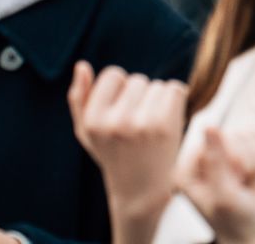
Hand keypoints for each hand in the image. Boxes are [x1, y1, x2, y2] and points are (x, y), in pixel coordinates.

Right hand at [67, 61, 187, 226]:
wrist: (141, 189)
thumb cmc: (113, 154)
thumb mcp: (87, 131)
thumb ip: (79, 98)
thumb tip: (81, 65)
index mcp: (93, 121)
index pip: (113, 74)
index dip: (120, 89)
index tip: (120, 110)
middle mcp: (115, 122)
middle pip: (137, 79)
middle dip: (139, 96)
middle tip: (136, 125)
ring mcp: (141, 124)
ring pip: (157, 85)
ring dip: (157, 100)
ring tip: (150, 126)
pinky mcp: (165, 126)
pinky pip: (175, 89)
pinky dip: (175, 101)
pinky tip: (167, 122)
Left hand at [178, 125, 254, 243]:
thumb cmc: (238, 223)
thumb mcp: (224, 195)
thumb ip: (216, 160)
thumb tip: (210, 126)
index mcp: (188, 172)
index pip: (213, 140)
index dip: (232, 156)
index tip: (236, 180)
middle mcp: (202, 162)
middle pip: (233, 134)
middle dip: (247, 157)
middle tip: (244, 181)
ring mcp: (223, 156)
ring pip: (247, 132)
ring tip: (252, 177)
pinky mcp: (241, 153)